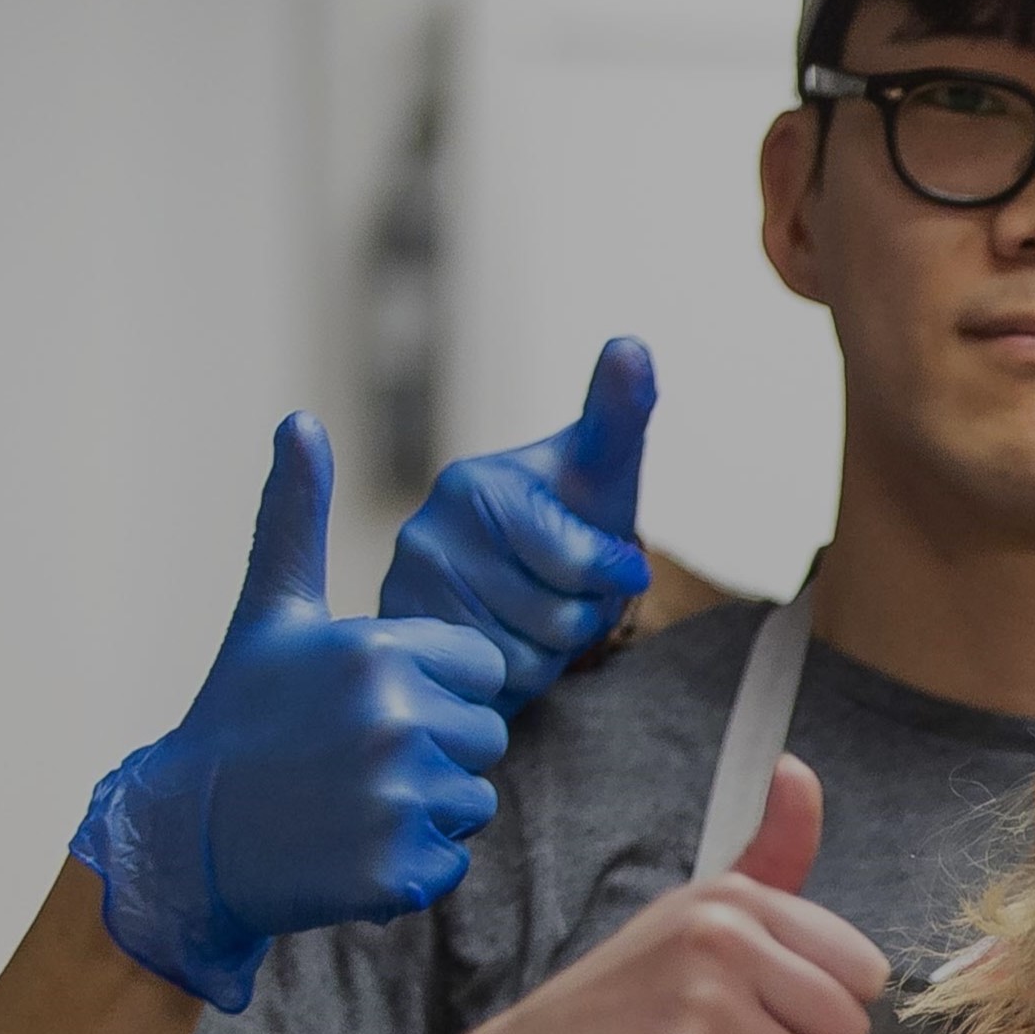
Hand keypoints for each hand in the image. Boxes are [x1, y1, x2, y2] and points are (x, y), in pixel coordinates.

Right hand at [73, 416, 513, 1011]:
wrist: (183, 841)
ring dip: (424, 807)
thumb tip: (299, 420)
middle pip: (484, 736)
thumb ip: (297, 517)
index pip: (482, 670)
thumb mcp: (272, 614)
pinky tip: (348, 848)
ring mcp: (399, 797)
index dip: (436, 688)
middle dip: (434, 748)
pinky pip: (451, 861)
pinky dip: (410, 866)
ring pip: (472, 799)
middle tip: (352, 759)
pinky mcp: (400, 868)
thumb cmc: (236, 718)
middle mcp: (396, 720)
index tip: (367, 702)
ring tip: (346, 800)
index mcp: (379, 651)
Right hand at [381, 338, 655, 707]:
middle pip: (557, 619)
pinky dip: (514, 682)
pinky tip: (503, 646)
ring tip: (534, 617)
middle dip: (583, 617)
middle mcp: (428, 532)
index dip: (612, 574)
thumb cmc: (570, 519)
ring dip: (551, 653)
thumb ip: (621, 413)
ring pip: (528, 660)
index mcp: (479, 485)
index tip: (629, 572)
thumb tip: (632, 344)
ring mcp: (406, 594)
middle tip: (567, 594)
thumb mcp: (603, 470)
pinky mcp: (401, 650)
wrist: (511, 585)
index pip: (576, 557)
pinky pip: (493, 689)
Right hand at [417, 756, 886, 1033]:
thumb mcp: (700, 915)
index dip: (823, 1009)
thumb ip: (770, 856)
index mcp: (739, 898)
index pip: (864, 973)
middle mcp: (724, 935)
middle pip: (847, 1032)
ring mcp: (700, 996)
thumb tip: (797, 768)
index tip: (764, 1006)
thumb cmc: (625, 1000)